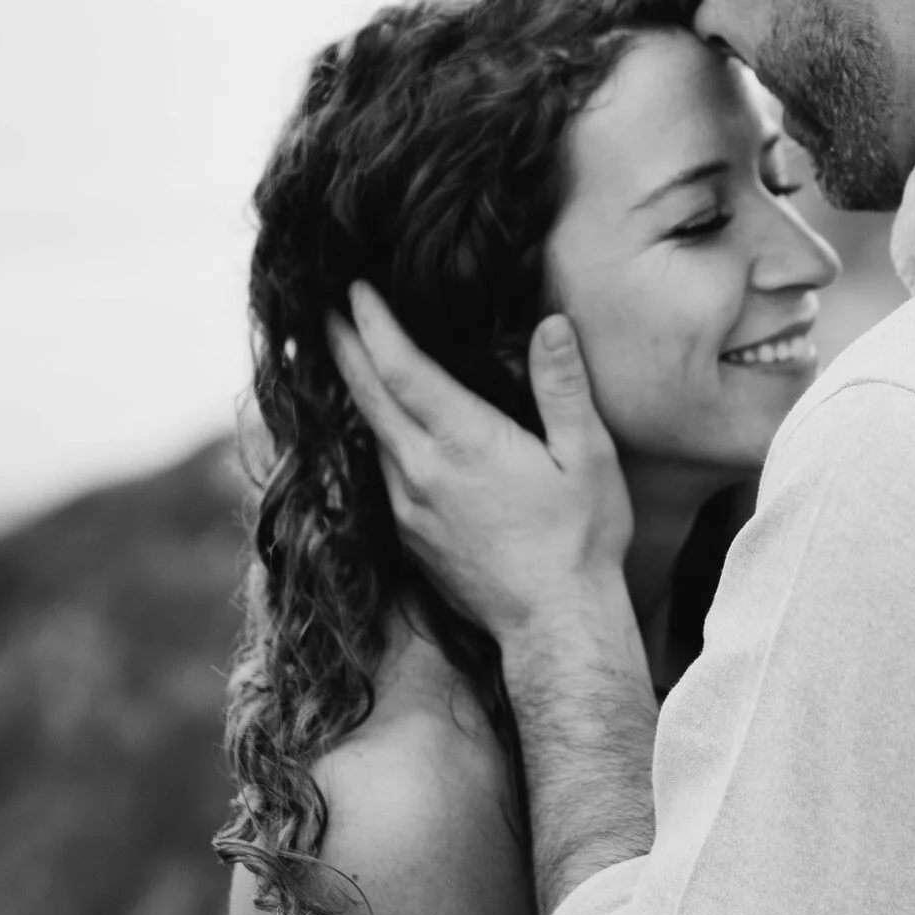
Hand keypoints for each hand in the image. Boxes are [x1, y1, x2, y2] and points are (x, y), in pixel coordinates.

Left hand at [328, 284, 632, 646]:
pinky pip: (380, 471)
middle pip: (367, 396)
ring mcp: (409, 506)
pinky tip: (380, 428)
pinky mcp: (410, 535)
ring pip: (369, 434)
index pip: (401, 368)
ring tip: (345, 358)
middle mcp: (422, 472)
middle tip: (326, 310)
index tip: (355, 289)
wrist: (554, 626)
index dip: (373, 325)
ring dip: (354, 392)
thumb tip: (551, 324)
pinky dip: (373, 436)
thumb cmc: (581, 541)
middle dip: (344, 347)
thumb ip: (563, 387)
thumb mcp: (589, 457)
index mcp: (464, 442)